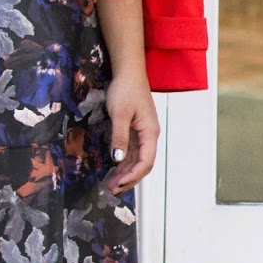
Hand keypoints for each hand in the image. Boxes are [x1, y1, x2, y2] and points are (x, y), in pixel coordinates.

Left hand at [105, 68, 159, 193]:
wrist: (128, 72)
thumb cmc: (126, 89)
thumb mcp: (120, 114)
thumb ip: (119, 137)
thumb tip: (117, 159)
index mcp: (150, 133)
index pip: (146, 161)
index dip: (133, 176)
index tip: (119, 184)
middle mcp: (149, 136)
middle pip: (142, 164)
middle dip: (129, 179)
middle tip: (112, 189)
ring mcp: (142, 134)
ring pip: (136, 159)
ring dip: (125, 173)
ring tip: (111, 184)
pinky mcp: (135, 130)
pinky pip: (131, 151)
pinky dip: (123, 162)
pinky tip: (114, 169)